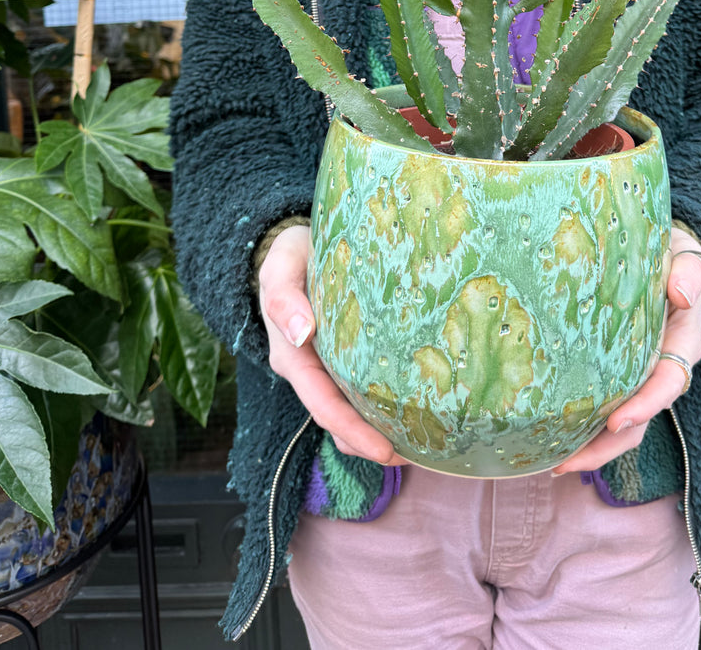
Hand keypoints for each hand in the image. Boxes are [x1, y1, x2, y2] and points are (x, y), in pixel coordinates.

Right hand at [258, 223, 407, 465]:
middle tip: (416, 452)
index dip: (352, 430)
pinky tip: (413, 403)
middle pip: (340, 417)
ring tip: (420, 441)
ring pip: (352, 408)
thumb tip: (301, 332)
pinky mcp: (344, 354)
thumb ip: (284, 298)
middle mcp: (310, 370)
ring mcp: (327, 365)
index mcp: (292, 358)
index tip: (383, 450)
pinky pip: (362, 385)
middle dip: (372, 441)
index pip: (323, 405)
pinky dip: (383, 402)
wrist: (294, 246)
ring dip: (379, 429)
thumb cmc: (287, 258)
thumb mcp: (279, 270)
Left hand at [549, 225, 700, 474]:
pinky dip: (580, 426)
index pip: (667, 383)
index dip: (644, 406)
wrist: (666, 257)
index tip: (616, 421)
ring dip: (590, 447)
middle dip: (607, 446)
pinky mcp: (615, 372)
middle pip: (640, 419)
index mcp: (680, 345)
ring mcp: (637, 375)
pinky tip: (548, 438)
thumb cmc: (674, 258)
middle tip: (567, 461)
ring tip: (553, 462)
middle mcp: (660, 368)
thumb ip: (690, 272)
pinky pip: (602, 405)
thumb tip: (680, 292)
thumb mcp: (688, 257)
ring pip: (620, 424)